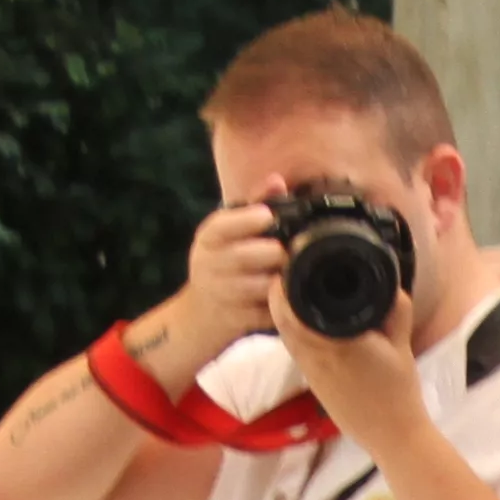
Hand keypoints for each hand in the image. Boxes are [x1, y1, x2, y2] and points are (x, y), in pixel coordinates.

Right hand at [160, 201, 284, 361]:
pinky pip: (267, 312)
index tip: (267, 217)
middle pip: (249, 256)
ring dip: (283, 279)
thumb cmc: (224, 261)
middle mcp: (209, 264)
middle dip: (276, 253)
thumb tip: (277, 180)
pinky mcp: (235, 319)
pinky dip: (283, 305)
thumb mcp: (230, 230)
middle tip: (292, 251)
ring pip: (261, 286)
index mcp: (208, 237)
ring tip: (298, 273)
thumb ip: (255, 203)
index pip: (222, 226)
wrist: (202, 313)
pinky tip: (291, 297)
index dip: (247, 220)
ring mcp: (221, 294)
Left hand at [275, 246, 429, 460]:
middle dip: (280, 295)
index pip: (293, 308)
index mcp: (334, 342)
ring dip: (286, 314)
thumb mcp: (401, 345)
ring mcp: (310, 371)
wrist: (391, 436)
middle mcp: (314, 356)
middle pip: (281, 319)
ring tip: (297, 294)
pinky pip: (295, 349)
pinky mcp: (312, 382)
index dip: (284, 285)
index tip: (290, 266)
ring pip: (285, 334)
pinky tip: (309, 323)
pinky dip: (295, 331)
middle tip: (289, 275)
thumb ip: (396, 311)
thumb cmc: (398, 392)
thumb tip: (391, 286)